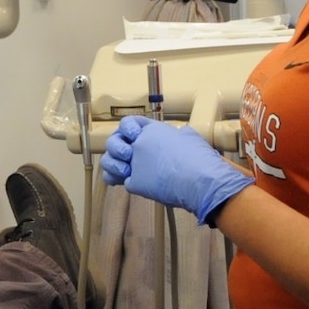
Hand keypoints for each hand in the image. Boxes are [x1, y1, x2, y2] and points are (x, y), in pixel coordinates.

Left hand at [100, 115, 253, 225]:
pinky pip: (123, 183)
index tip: (132, 137)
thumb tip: (179, 136)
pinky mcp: (134, 181)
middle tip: (125, 158)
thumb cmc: (199, 158)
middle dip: (115, 150)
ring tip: (125, 171)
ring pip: (109, 163)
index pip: (128, 123)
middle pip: (113, 142)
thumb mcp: (190, 137)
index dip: (126, 130)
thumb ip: (178, 136)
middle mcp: (138, 143)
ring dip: (113, 167)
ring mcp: (134, 162)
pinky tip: (136, 184)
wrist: (200, 179)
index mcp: (151, 129)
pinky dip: (129, 184)